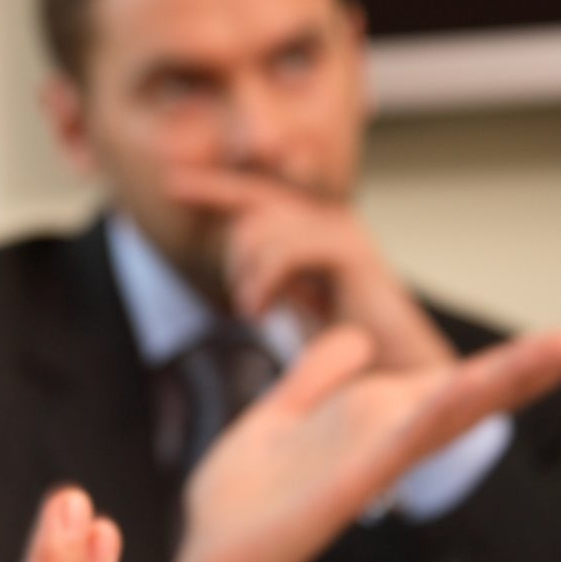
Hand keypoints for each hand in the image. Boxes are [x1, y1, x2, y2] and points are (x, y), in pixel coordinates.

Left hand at [165, 325, 560, 561]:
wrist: (209, 554)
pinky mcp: (344, 489)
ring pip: (446, 416)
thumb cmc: (243, 497)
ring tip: (559, 350)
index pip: (451, 383)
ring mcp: (370, 466)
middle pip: (469, 397)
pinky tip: (456, 392)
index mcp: (371, 422)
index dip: (509, 361)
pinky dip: (424, 419)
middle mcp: (382, 443)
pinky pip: (392, 448)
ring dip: (499, 383)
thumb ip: (317, 377)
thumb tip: (358, 337)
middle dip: (532, 368)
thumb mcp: (280, 415)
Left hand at [168, 167, 453, 372]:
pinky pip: (284, 251)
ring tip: (257, 313)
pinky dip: (262, 283)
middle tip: (249, 305)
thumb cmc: (342, 343)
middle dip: (235, 254)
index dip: (213, 186)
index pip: (255, 191)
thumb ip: (268, 263)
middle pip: (252, 203)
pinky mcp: (350, 255)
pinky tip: (260, 313)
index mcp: (316, 223)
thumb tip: (233, 236)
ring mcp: (343, 231)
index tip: (169, 184)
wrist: (390, 377)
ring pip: (260, 229)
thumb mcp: (293, 295)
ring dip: (246, 276)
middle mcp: (331, 217)